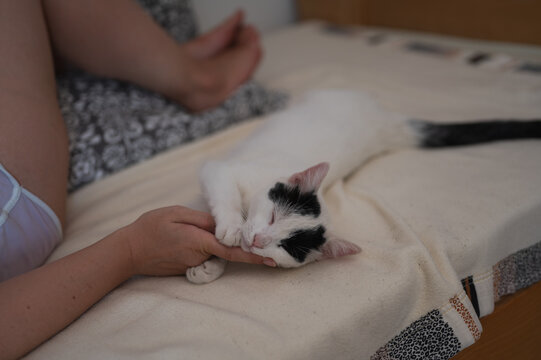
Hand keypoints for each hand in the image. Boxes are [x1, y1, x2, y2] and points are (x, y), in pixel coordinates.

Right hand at [123, 206, 266, 275]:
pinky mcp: (186, 269)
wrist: (128, 251)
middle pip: (223, 249)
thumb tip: (224, 225)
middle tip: (201, 226)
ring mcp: (192, 265)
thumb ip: (203, 219)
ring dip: (206, 242)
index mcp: (199, 242)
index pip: (233, 250)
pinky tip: (178, 240)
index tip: (272, 259)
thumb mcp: (177, 213)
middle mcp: (199, 257)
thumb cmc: (151, 227)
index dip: (253, 255)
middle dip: (224, 239)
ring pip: (211, 252)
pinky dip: (198, 248)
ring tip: (180, 231)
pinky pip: (201, 257)